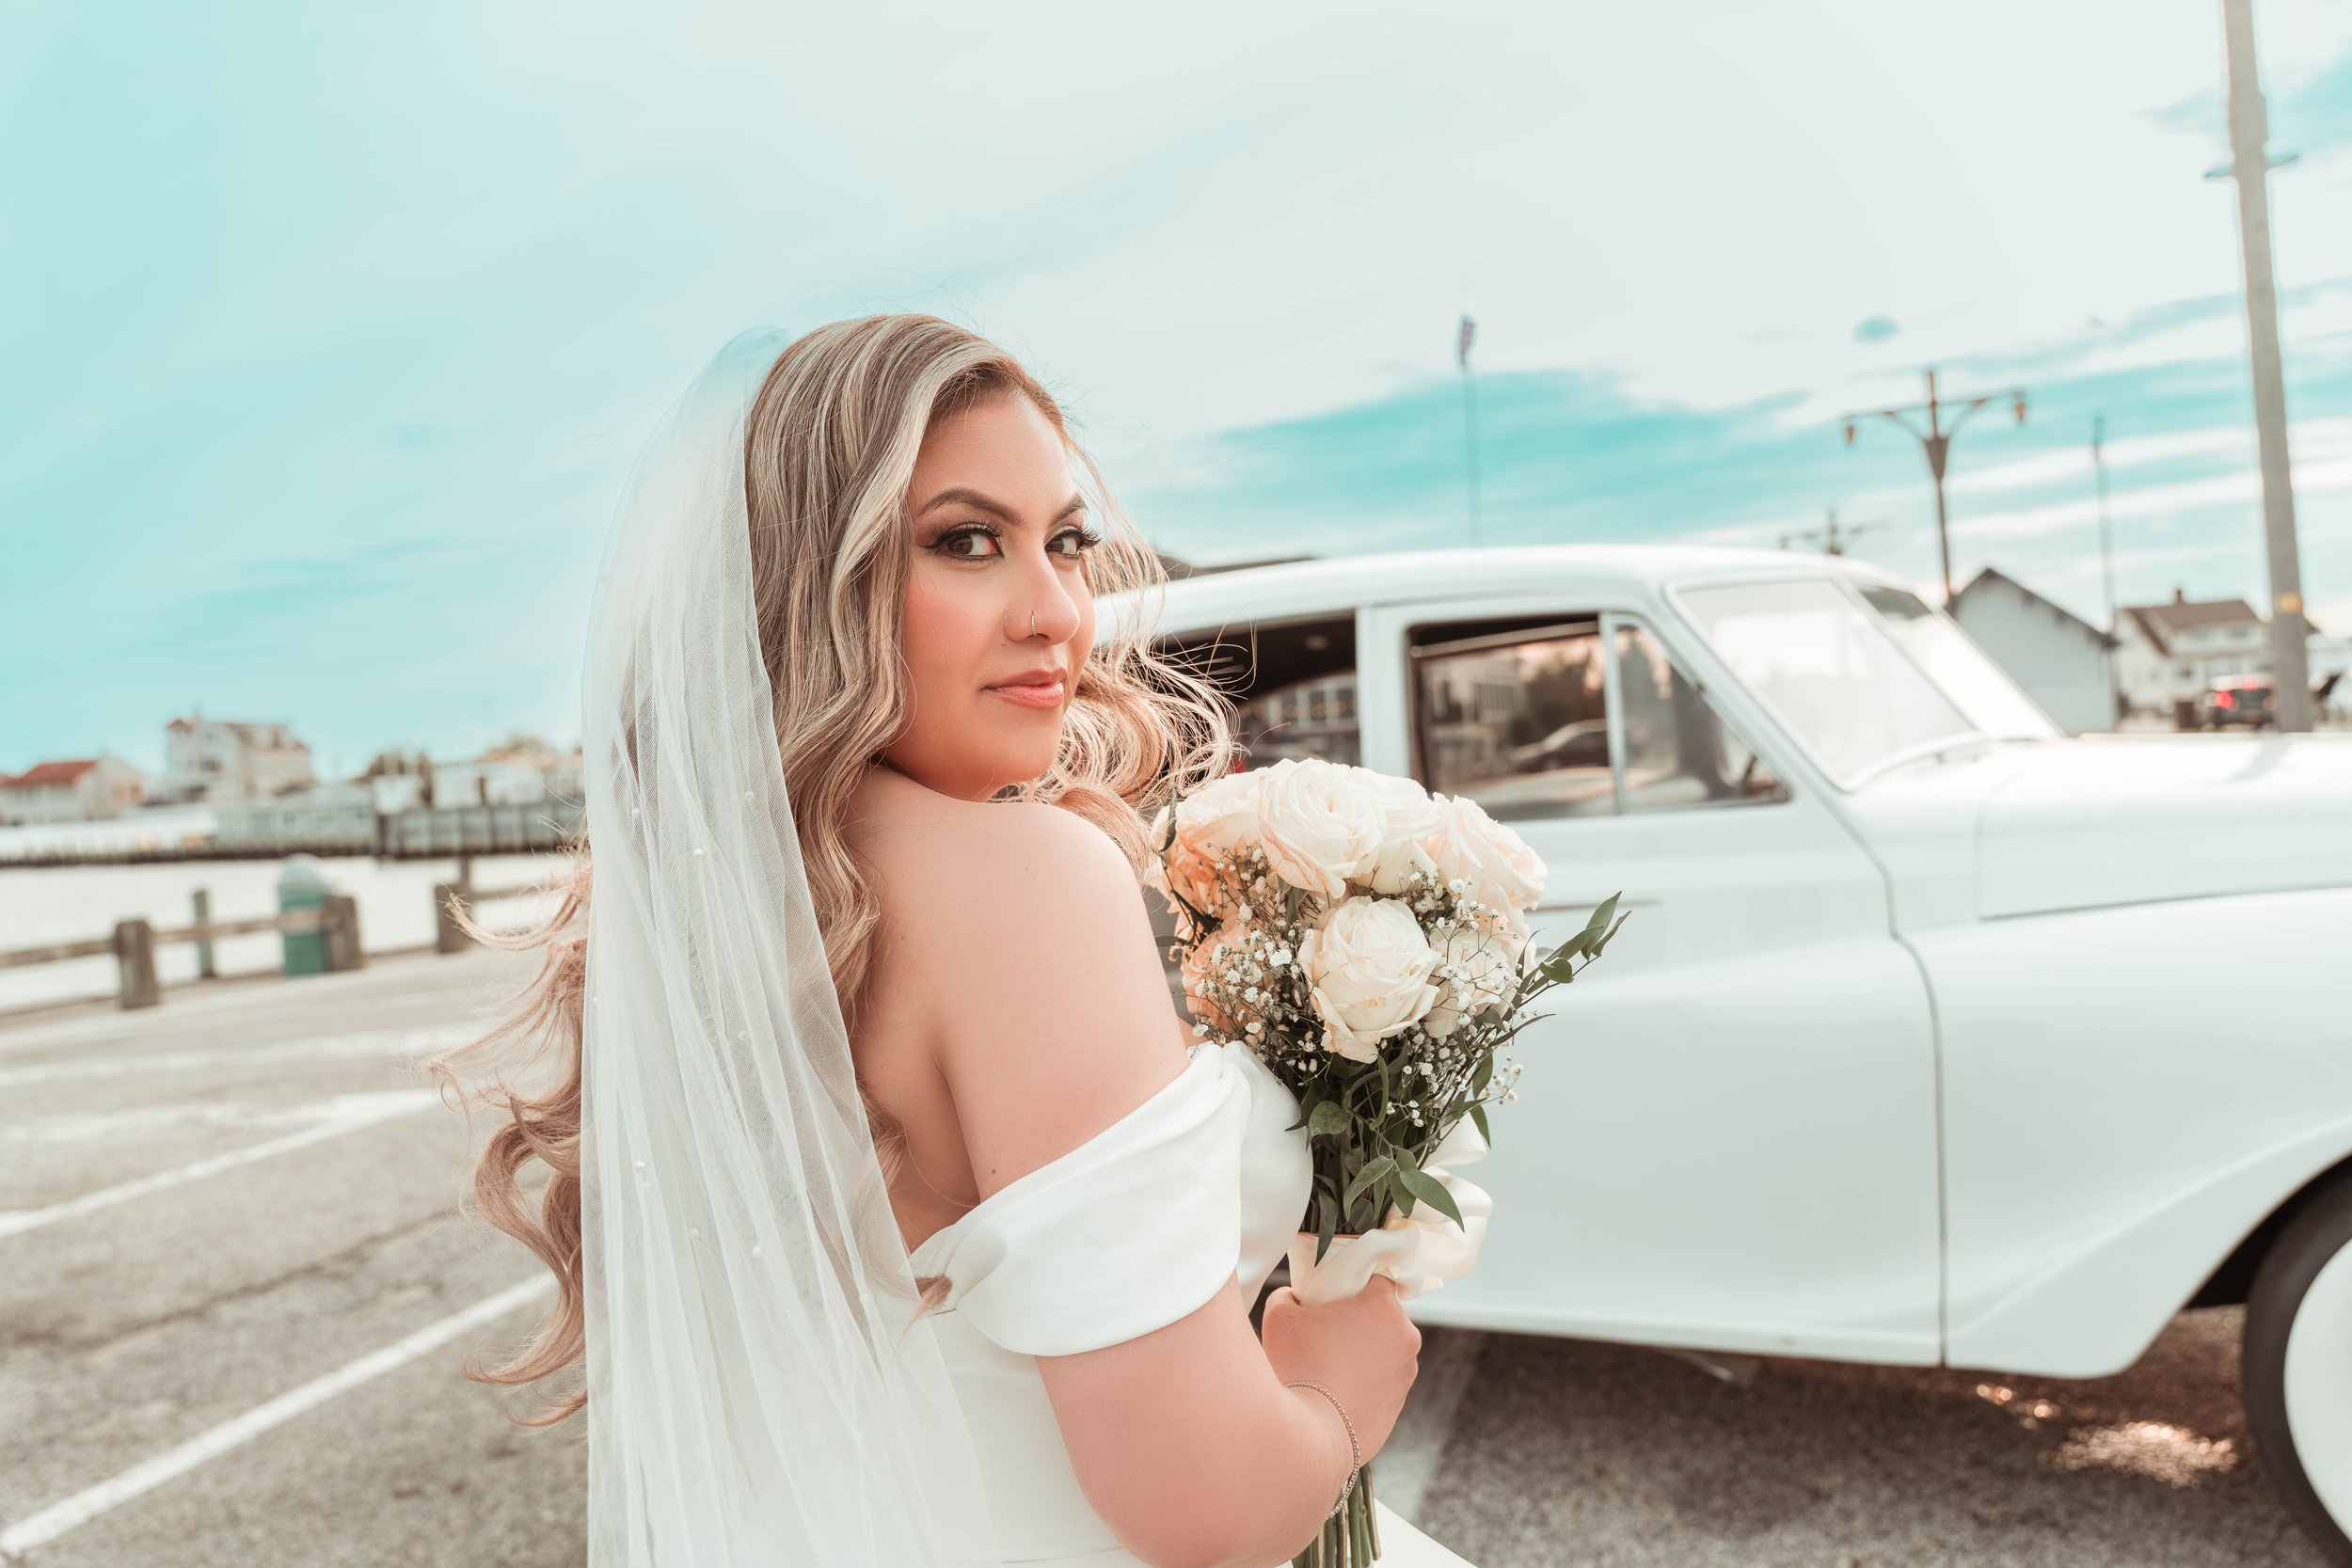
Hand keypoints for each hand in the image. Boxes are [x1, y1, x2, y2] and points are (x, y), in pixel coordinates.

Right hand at [1259, 1273, 1420, 1460]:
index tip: (1337, 1292)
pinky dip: (1364, 1381)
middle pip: (1382, 1316)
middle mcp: (1405, 1336)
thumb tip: (1294, 1298)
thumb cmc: (1299, 1366)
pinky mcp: (1399, 1403)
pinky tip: (1335, 1389)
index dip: (1357, 1281)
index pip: (1380, 1277)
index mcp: (1383, 1306)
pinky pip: (1382, 1381)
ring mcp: (1406, 1373)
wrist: (1312, 1435)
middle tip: (1326, 1330)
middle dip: (1358, 1319)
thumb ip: (1288, 1296)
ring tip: (1328, 1366)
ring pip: (1384, 1350)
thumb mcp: (1280, 1316)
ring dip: (1363, 1351)